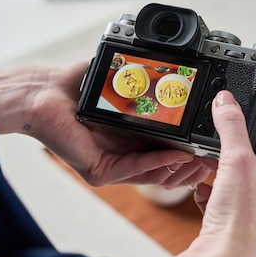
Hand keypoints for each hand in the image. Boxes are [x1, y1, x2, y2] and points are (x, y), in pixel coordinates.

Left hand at [0, 62, 209, 186]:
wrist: (44, 94)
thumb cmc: (78, 87)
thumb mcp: (123, 87)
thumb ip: (149, 90)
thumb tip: (178, 82)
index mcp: (129, 139)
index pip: (164, 152)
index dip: (188, 153)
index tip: (209, 149)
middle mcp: (122, 156)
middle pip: (163, 169)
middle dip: (189, 167)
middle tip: (211, 160)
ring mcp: (112, 167)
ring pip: (152, 174)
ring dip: (178, 168)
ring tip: (200, 160)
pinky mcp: (100, 173)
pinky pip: (134, 170)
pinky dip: (157, 163)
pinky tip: (176, 156)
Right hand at [193, 90, 255, 256]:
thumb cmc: (240, 216)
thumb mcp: (237, 161)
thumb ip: (231, 127)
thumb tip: (226, 100)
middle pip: (255, 158)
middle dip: (237, 143)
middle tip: (222, 128)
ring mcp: (247, 209)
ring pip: (234, 178)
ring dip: (219, 166)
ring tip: (205, 156)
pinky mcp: (229, 222)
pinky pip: (218, 199)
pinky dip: (208, 190)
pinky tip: (199, 189)